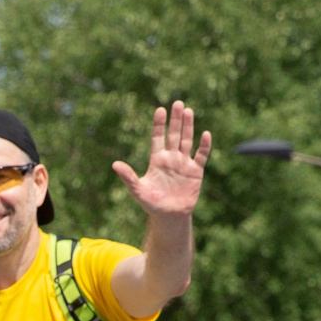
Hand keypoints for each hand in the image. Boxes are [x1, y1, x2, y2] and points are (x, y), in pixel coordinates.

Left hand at [112, 101, 211, 218]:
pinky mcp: (196, 171)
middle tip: (177, 103)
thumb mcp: (138, 190)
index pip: (157, 137)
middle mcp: (171, 158)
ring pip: (187, 141)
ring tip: (188, 111)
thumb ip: (128, 177)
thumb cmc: (152, 204)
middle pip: (174, 135)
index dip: (159, 124)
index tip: (160, 110)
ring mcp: (184, 163)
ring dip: (188, 127)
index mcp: (157, 159)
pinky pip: (201, 156)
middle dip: (175, 120)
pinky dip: (204, 146)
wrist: (170, 216)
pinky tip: (205, 134)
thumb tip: (115, 164)